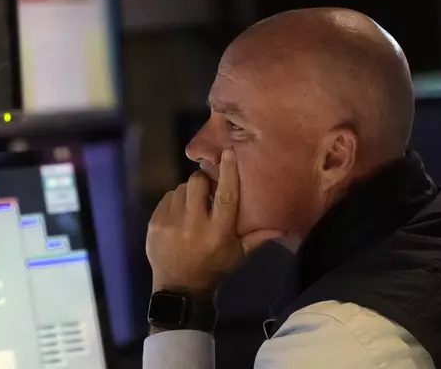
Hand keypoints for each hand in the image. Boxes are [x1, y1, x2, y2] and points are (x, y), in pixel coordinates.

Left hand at [146, 149, 285, 294]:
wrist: (178, 286)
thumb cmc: (214, 268)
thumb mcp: (238, 255)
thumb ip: (258, 237)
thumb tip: (286, 227)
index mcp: (218, 232)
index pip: (225, 195)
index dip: (228, 172)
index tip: (228, 153)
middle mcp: (194, 225)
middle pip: (198, 183)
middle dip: (203, 180)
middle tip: (208, 187)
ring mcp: (171, 223)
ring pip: (181, 188)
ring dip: (189, 192)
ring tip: (194, 205)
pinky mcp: (155, 223)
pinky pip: (167, 198)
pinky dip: (175, 201)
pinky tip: (180, 214)